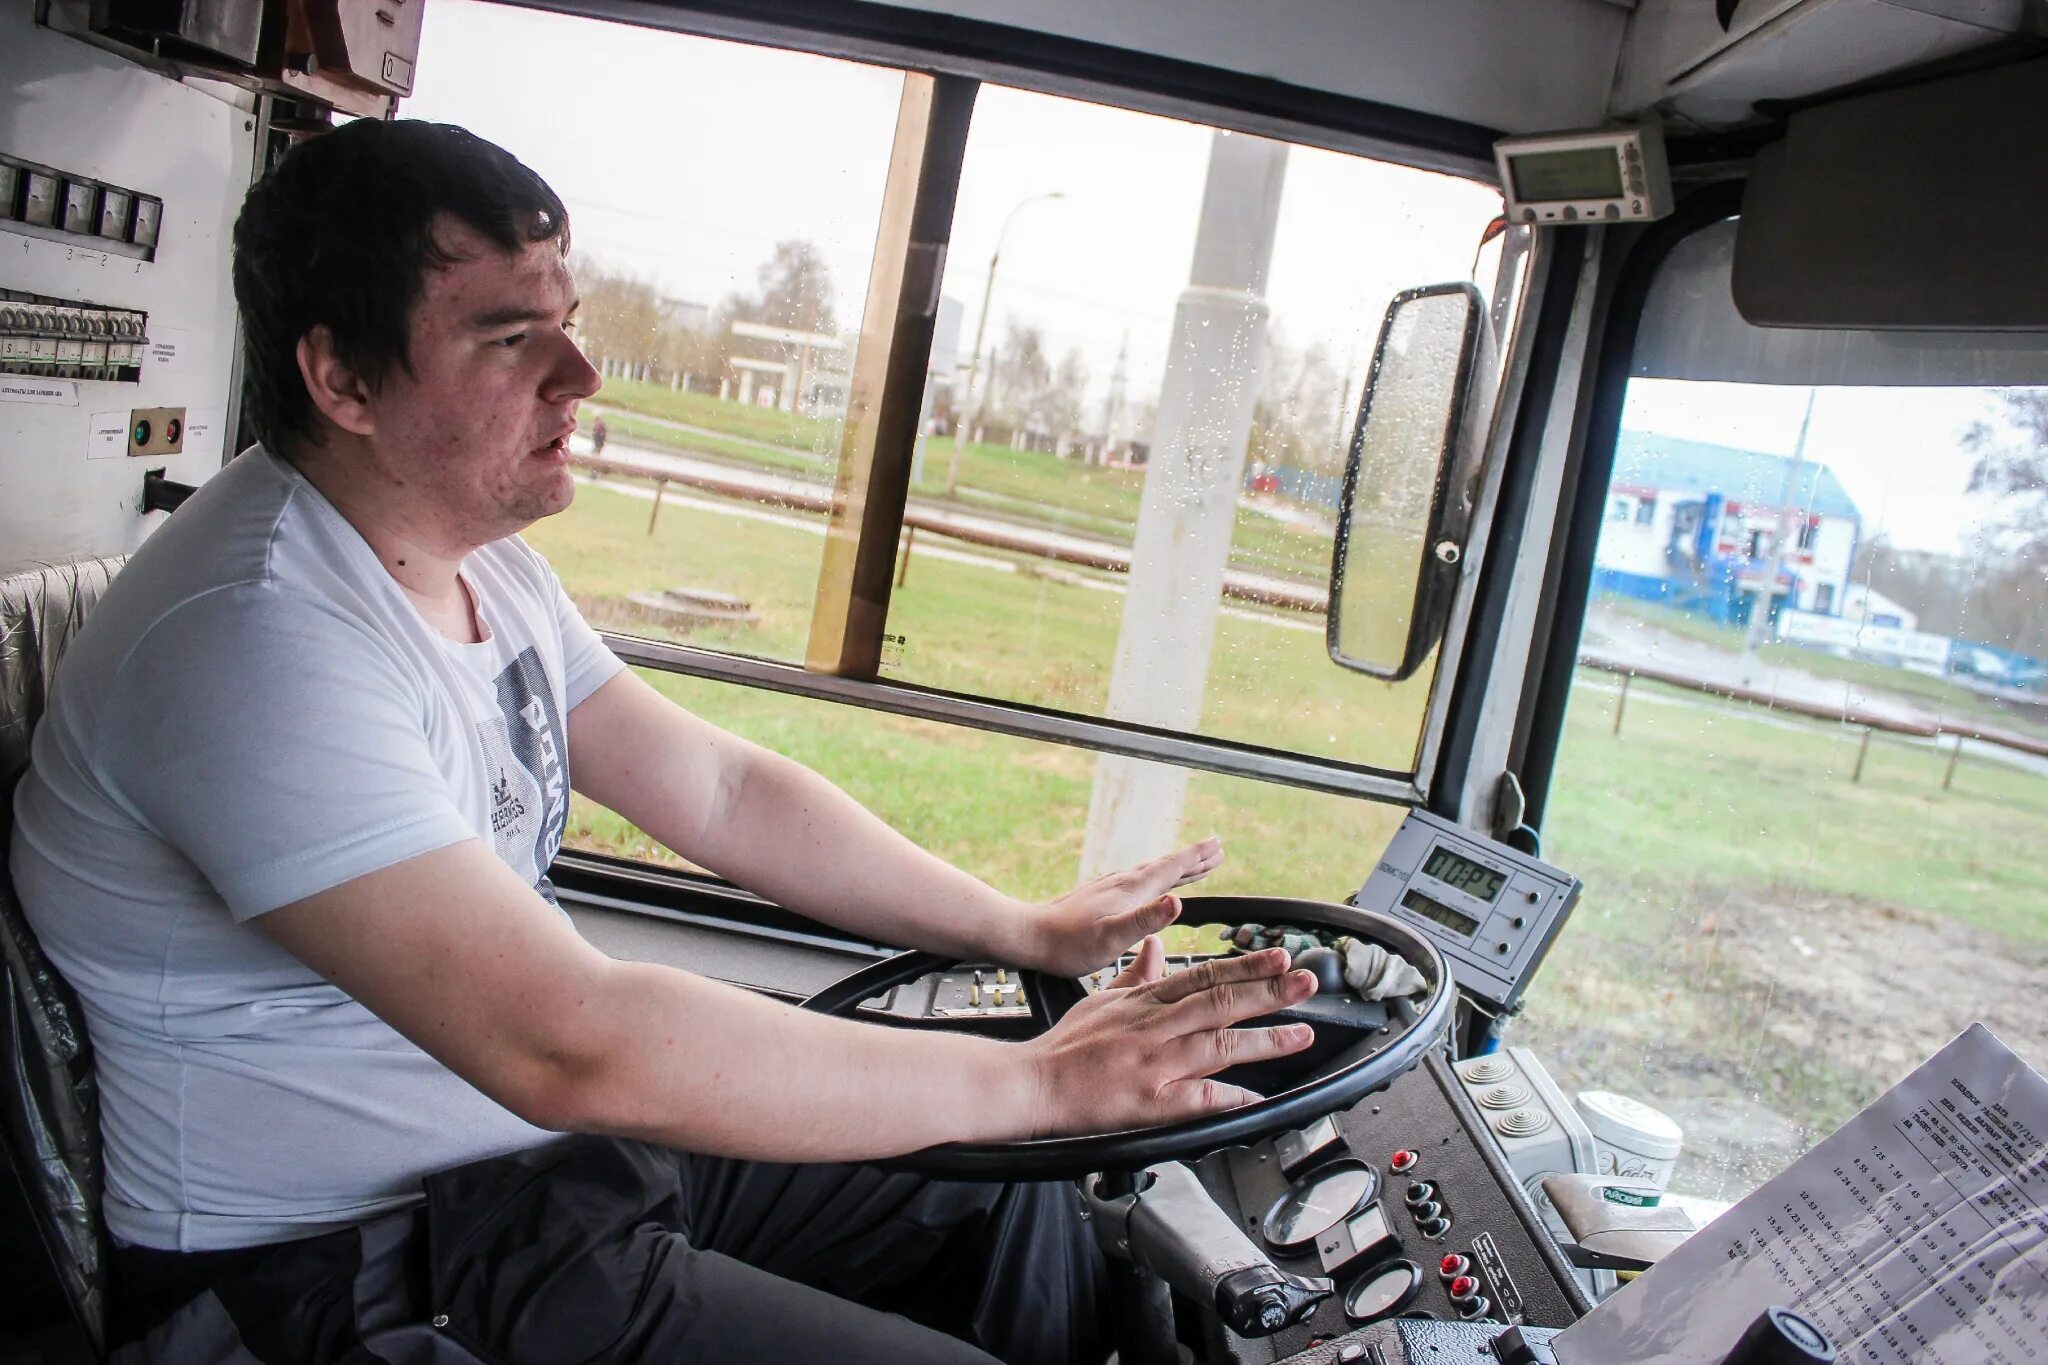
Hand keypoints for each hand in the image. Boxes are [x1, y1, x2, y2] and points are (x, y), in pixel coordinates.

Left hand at [1013, 838, 1224, 977]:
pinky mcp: (1101, 897)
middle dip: (1192, 859)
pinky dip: (1155, 879)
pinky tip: (1150, 887)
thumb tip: (1178, 901)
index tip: (1218, 845)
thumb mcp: (1112, 937)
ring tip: (1192, 866)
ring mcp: (1111, 889)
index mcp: (1131, 891)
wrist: (1030, 937)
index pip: (1171, 868)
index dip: (1197, 857)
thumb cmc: (1069, 945)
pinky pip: (1138, 882)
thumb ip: (1145, 920)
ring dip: (1176, 868)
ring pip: (1152, 874)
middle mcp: (1123, 884)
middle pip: (1166, 867)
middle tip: (1216, 849)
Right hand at [1021, 945, 1316, 1137]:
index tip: (1280, 957)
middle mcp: (1153, 1027)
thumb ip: (1138, 975)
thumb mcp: (1101, 999)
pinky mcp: (1147, 1101)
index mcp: (1145, 1002)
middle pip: (1219, 1002)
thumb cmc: (1065, 1045)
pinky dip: (1227, 1097)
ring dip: (1263, 1040)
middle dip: (1268, 991)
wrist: (1031, 1082)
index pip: (1204, 976)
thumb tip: (1160, 946)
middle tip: (1306, 982)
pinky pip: (1195, 1098)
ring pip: (1216, 1045)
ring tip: (1301, 1035)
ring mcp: (1152, 1064)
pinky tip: (1255, 1098)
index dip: (1246, 966)